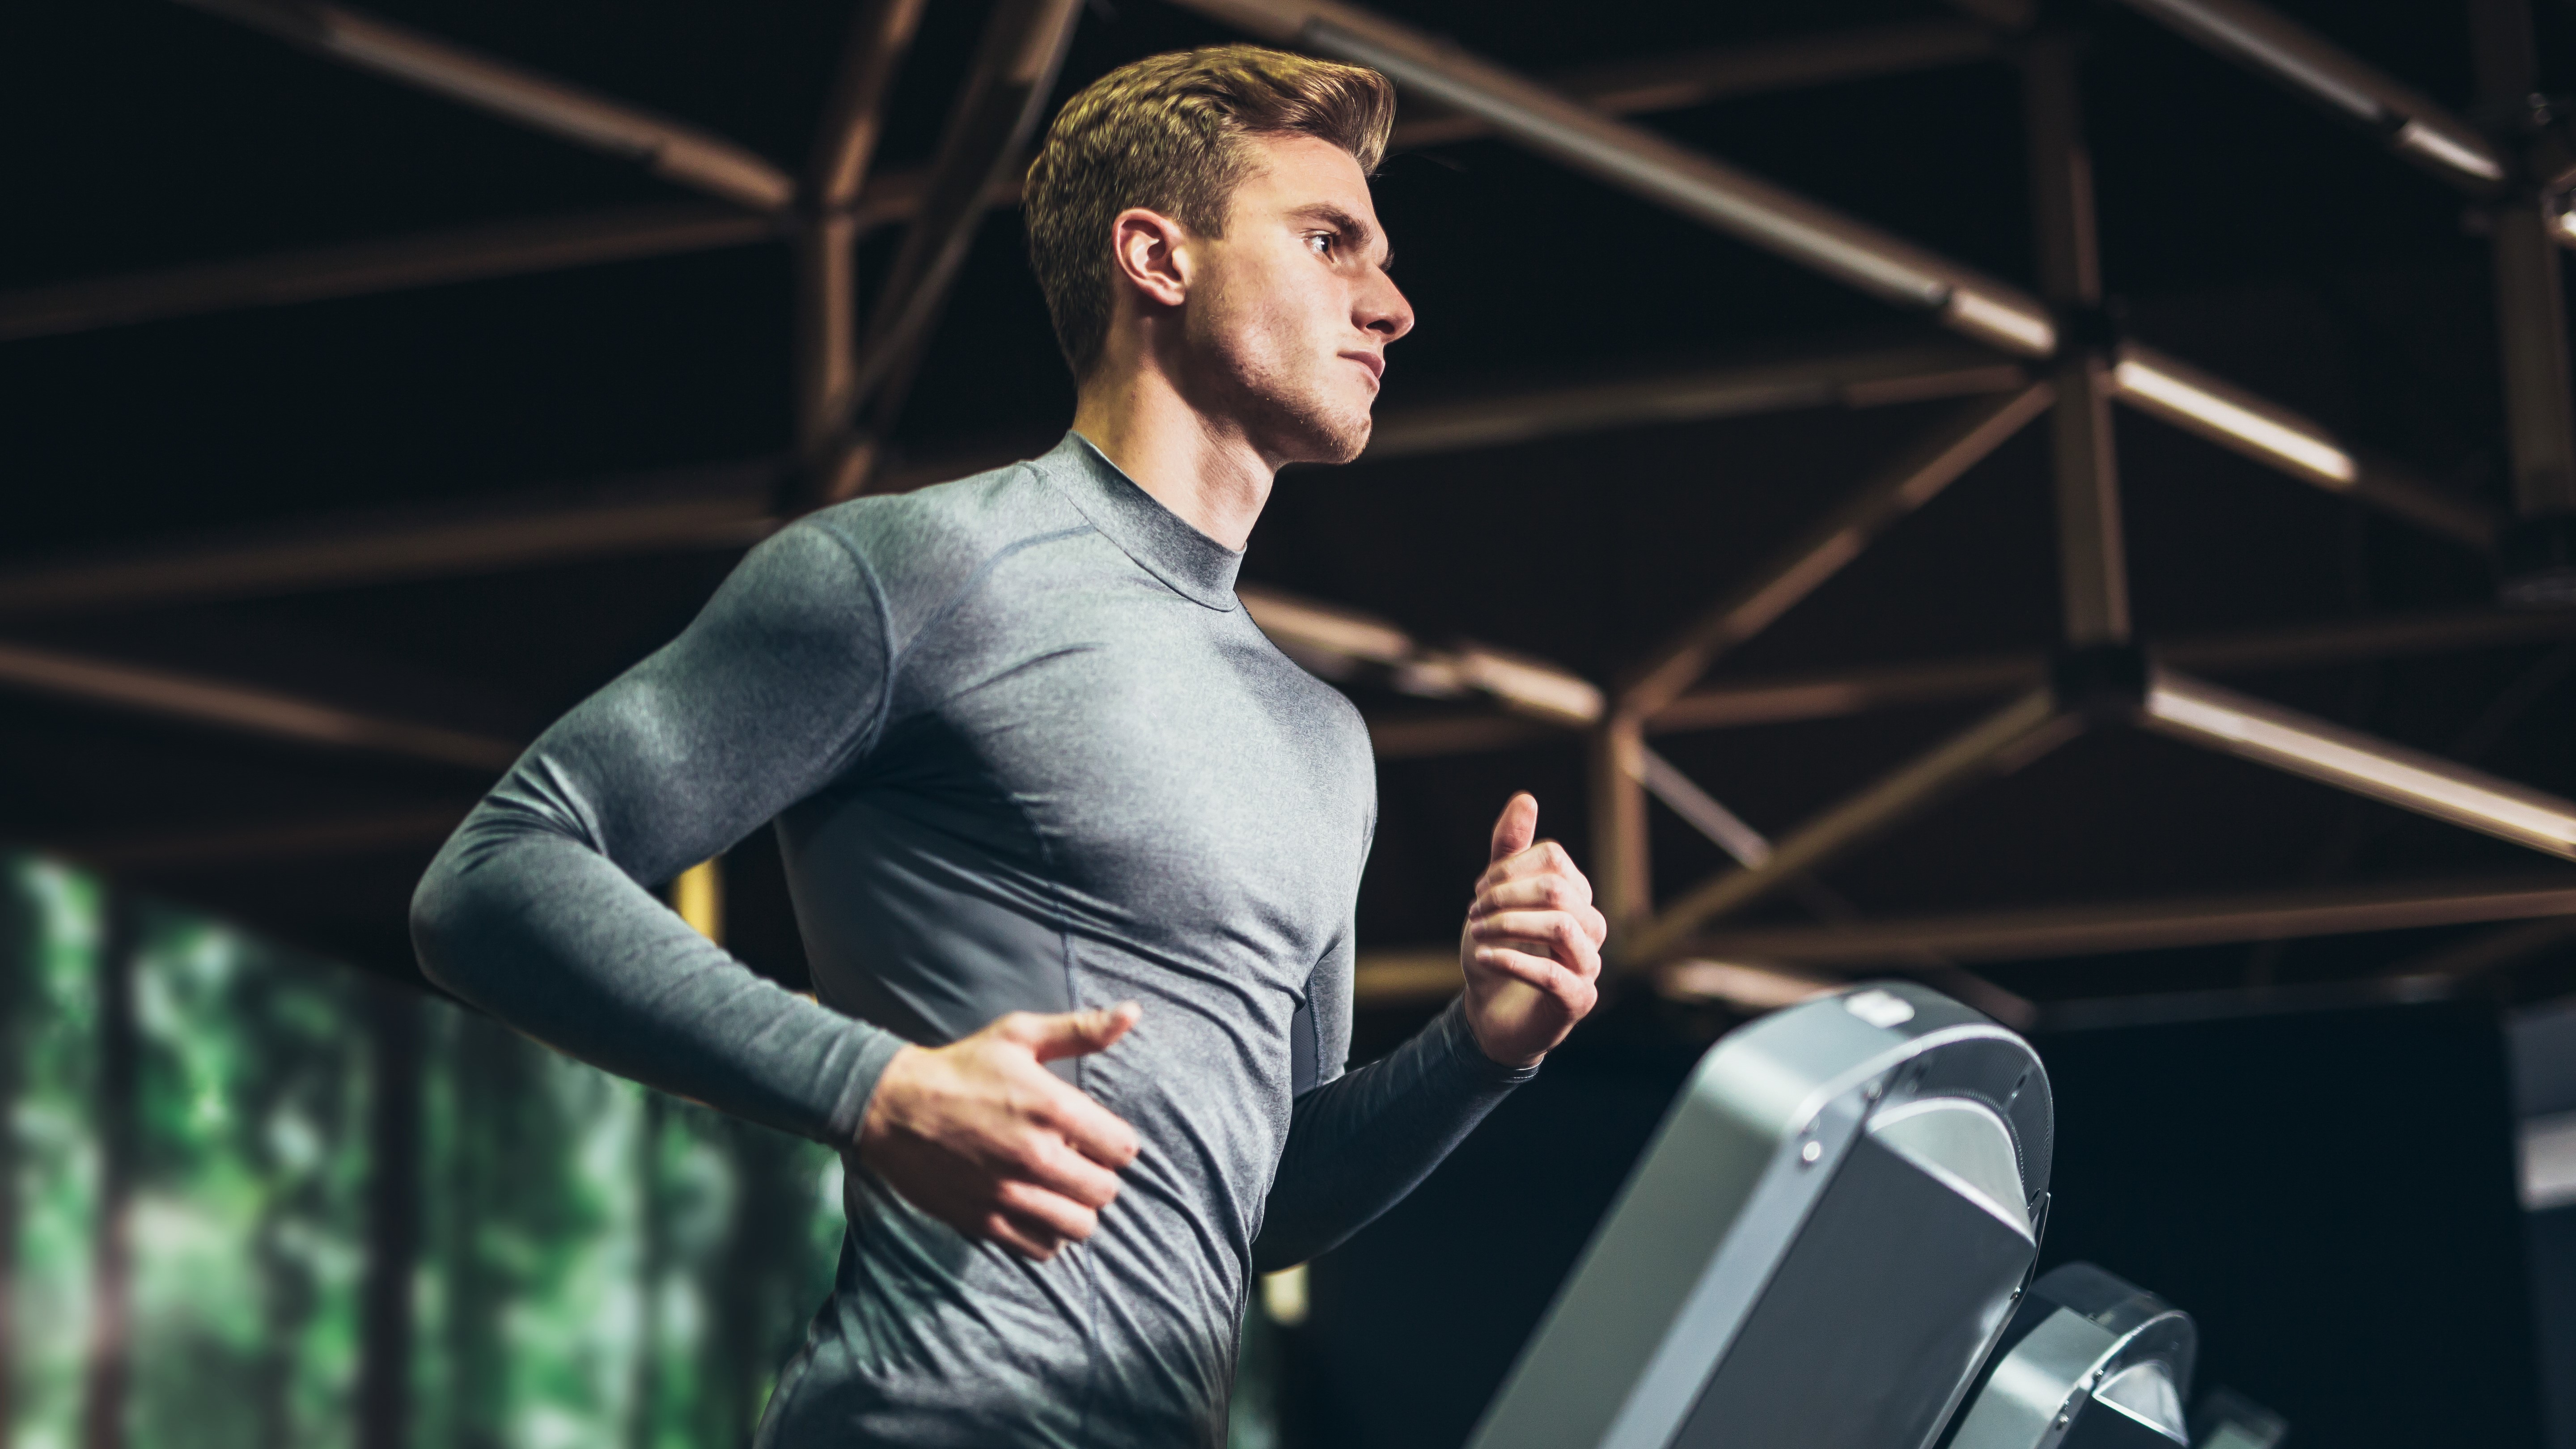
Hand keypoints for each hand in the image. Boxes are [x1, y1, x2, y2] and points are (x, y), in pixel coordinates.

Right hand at [856, 1003, 1143, 1260]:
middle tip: (1077, 1162)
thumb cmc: (961, 1067)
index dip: (1115, 1142)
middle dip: (1099, 1176)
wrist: (892, 1106)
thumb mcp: (1019, 1035)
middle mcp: (1035, 1156)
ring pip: (1080, 1226)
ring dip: (1077, 1209)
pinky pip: (1043, 1248)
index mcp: (1051, 1109)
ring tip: (1061, 1189)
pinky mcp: (985, 1221)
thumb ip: (1081, 1030)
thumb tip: (1133, 1012)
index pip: (1123, 1149)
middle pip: (1106, 1191)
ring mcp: (1009, 1193)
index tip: (1096, 1135)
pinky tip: (1037, 1209)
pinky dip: (1048, 1235)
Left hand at [1459, 793, 1605, 1068]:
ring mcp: (1589, 964)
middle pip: (1558, 890)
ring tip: (1476, 933)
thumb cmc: (1499, 950)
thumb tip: (1526, 798)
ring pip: (1561, 925)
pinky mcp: (1578, 999)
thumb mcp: (1494, 897)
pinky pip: (1554, 973)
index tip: (1479, 889)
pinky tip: (1483, 957)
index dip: (1509, 869)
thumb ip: (1509, 851)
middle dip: (1506, 895)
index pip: (1553, 859)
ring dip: (1508, 924)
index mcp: (1576, 896)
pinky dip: (1513, 960)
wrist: (1492, 1014)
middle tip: (1473, 911)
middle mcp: (1590, 927)